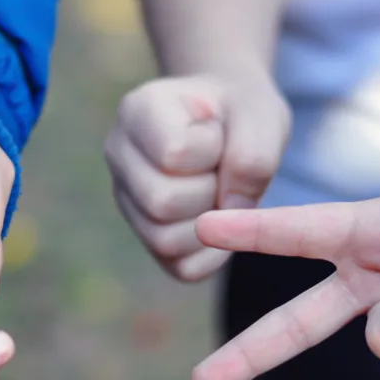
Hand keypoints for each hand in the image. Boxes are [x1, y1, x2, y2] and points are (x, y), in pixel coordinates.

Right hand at [105, 70, 289, 280]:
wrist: (233, 119)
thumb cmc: (241, 112)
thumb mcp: (260, 116)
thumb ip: (252, 155)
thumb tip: (230, 208)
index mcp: (138, 112)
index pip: (173, 153)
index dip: (212, 151)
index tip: (219, 133)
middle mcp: (119, 156)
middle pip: (161, 203)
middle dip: (210, 191)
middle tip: (222, 168)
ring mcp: (127, 200)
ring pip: (164, 241)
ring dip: (212, 223)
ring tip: (219, 189)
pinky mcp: (147, 237)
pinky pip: (181, 266)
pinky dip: (214, 251)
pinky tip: (221, 217)